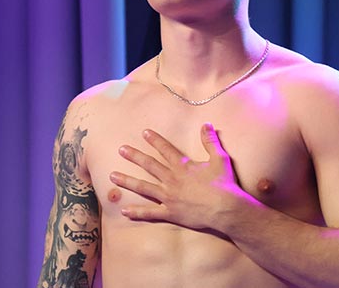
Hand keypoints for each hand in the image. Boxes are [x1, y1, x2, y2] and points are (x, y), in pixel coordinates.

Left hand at [109, 123, 250, 229]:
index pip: (165, 149)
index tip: (143, 133)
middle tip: (121, 149)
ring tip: (112, 176)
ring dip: (127, 181)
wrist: (226, 208)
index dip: (155, 140)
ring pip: (143, 188)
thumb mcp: (220, 159)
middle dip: (134, 156)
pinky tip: (123, 210)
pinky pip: (150, 213)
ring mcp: (169, 197)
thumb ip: (210, 141)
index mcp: (183, 166)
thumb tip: (206, 124)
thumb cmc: (224, 184)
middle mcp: (172, 180)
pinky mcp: (170, 213)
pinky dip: (137, 212)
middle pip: (149, 165)